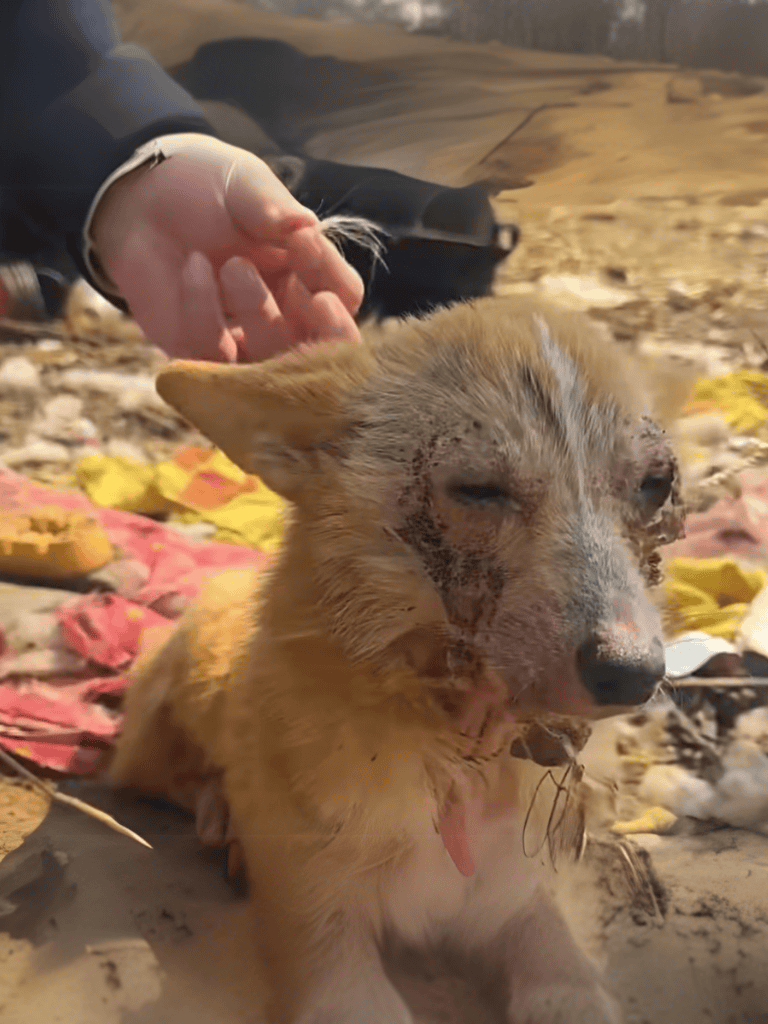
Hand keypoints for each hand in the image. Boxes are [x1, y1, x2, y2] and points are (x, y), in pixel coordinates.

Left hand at [90, 134, 363, 361]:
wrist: (138, 198)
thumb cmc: (205, 188)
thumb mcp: (245, 185)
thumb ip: (272, 207)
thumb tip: (305, 226)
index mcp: (307, 276)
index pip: (342, 297)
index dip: (332, 282)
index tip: (304, 244)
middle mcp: (282, 315)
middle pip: (321, 349)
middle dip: (321, 332)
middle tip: (309, 299)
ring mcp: (242, 340)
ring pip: (271, 365)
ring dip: (260, 316)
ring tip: (234, 265)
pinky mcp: (199, 353)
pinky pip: (212, 358)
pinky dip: (204, 312)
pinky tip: (193, 267)